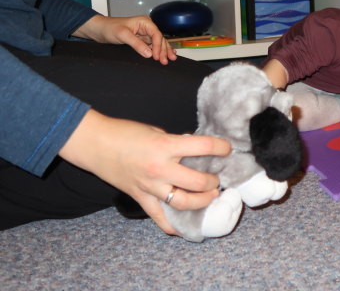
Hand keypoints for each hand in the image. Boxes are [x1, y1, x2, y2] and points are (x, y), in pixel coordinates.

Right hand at [59, 109, 231, 234]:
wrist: (94, 143)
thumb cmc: (125, 132)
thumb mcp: (157, 131)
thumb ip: (176, 143)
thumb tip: (195, 151)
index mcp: (166, 146)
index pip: (204, 147)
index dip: (221, 147)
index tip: (228, 148)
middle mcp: (160, 169)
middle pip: (198, 181)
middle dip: (213, 180)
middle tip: (218, 178)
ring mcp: (150, 187)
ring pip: (184, 203)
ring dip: (202, 201)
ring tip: (210, 195)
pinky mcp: (140, 198)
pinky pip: (160, 217)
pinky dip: (173, 225)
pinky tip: (185, 227)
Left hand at [73, 15, 176, 63]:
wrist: (99, 30)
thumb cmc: (109, 28)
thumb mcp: (122, 35)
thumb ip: (136, 44)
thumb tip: (149, 54)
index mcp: (144, 22)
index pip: (156, 34)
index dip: (158, 46)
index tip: (156, 57)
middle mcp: (146, 27)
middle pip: (160, 39)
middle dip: (164, 50)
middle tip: (165, 62)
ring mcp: (144, 34)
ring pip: (158, 43)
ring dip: (164, 51)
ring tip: (170, 60)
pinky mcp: (141, 40)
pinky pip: (153, 46)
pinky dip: (159, 51)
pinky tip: (166, 55)